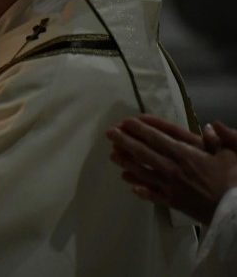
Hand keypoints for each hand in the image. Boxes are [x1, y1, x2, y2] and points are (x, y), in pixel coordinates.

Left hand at [106, 115, 236, 224]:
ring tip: (112, 155)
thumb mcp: (232, 154)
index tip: (126, 121)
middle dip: (125, 141)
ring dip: (126, 162)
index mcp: (186, 154)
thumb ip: (221, 138)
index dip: (140, 129)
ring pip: (143, 172)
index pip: (157, 138)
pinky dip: (138, 188)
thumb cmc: (234, 180)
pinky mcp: (172, 202)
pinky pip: (151, 194)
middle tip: (109, 133)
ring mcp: (170, 186)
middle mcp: (173, 168)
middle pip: (144, 152)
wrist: (235, 213)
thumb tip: (210, 125)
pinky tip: (128, 183)